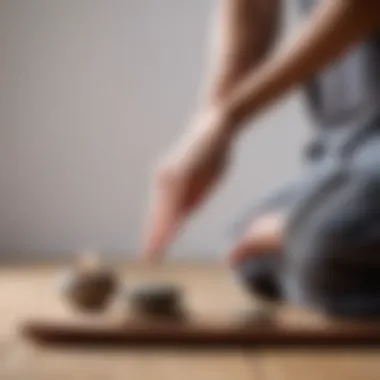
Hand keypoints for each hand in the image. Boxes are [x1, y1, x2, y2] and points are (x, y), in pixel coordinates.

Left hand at [141, 107, 234, 262]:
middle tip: (150, 259)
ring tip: (154, 250)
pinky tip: (166, 227)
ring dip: (157, 231)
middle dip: (154, 237)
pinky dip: (168, 214)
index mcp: (172, 184)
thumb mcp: (206, 180)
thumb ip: (194, 197)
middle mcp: (166, 179)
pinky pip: (173, 198)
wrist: (218, 122)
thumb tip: (183, 215)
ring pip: (162, 208)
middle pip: (158, 213)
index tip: (155, 253)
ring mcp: (170, 173)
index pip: (164, 213)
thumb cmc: (213, 151)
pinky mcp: (179, 169)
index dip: (160, 234)